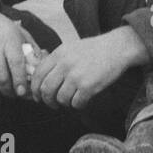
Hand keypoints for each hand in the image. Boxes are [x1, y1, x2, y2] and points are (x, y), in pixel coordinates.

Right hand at [0, 0, 33, 97]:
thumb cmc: (2, 28)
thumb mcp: (20, 34)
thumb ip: (32, 51)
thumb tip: (39, 70)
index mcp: (8, 39)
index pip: (15, 64)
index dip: (20, 80)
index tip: (22, 91)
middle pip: (1, 76)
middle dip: (9, 90)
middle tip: (15, 93)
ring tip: (4, 86)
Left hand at [29, 28, 147, 109]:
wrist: (117, 48)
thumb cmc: (94, 49)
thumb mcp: (70, 48)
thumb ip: (56, 61)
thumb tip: (42, 78)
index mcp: (58, 54)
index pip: (37, 75)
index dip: (35, 89)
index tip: (37, 96)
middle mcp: (65, 65)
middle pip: (46, 89)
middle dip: (47, 100)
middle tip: (52, 104)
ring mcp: (76, 76)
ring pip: (61, 99)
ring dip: (65, 103)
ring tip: (71, 100)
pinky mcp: (88, 86)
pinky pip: (76, 103)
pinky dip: (78, 105)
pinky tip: (82, 100)